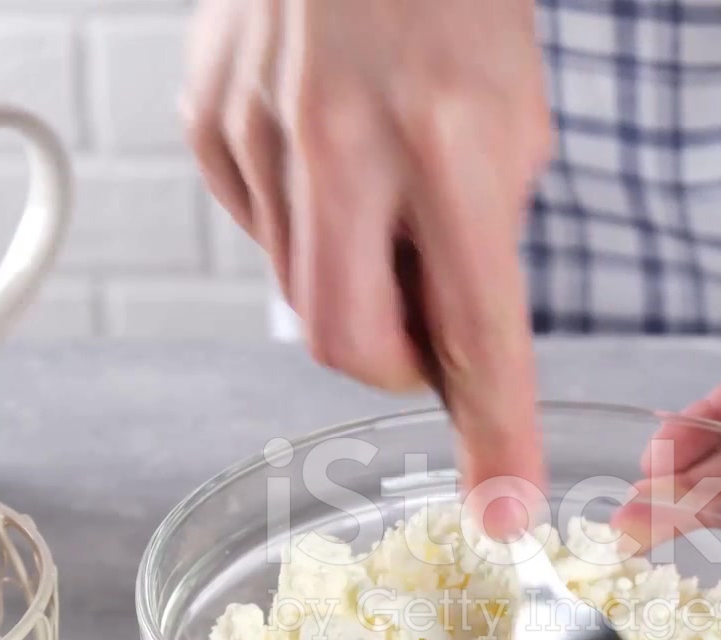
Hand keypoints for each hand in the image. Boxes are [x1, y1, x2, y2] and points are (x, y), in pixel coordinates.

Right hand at [184, 0, 551, 526]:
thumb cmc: (455, 4)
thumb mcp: (514, 118)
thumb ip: (482, 244)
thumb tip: (449, 353)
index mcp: (449, 140)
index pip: (476, 331)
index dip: (495, 434)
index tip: (504, 508)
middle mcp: (342, 142)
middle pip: (350, 345)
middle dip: (394, 365)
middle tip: (424, 326)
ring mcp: (258, 130)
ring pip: (300, 292)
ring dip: (352, 280)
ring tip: (382, 191)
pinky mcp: (206, 121)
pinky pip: (256, 229)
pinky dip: (300, 225)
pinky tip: (326, 155)